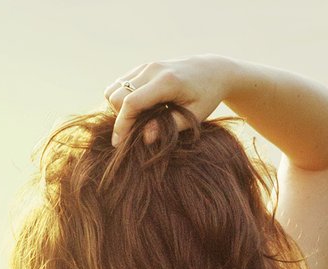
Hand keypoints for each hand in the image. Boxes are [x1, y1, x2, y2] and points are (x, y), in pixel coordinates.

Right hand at [103, 55, 236, 147]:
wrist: (213, 70)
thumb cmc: (207, 96)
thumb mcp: (195, 115)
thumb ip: (169, 127)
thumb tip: (144, 138)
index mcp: (167, 81)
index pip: (131, 103)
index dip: (122, 125)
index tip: (120, 143)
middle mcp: (152, 69)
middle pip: (117, 96)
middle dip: (119, 118)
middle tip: (133, 132)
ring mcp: (146, 66)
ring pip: (113, 89)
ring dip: (118, 108)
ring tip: (136, 119)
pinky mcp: (142, 67)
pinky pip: (119, 84)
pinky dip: (121, 99)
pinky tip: (138, 108)